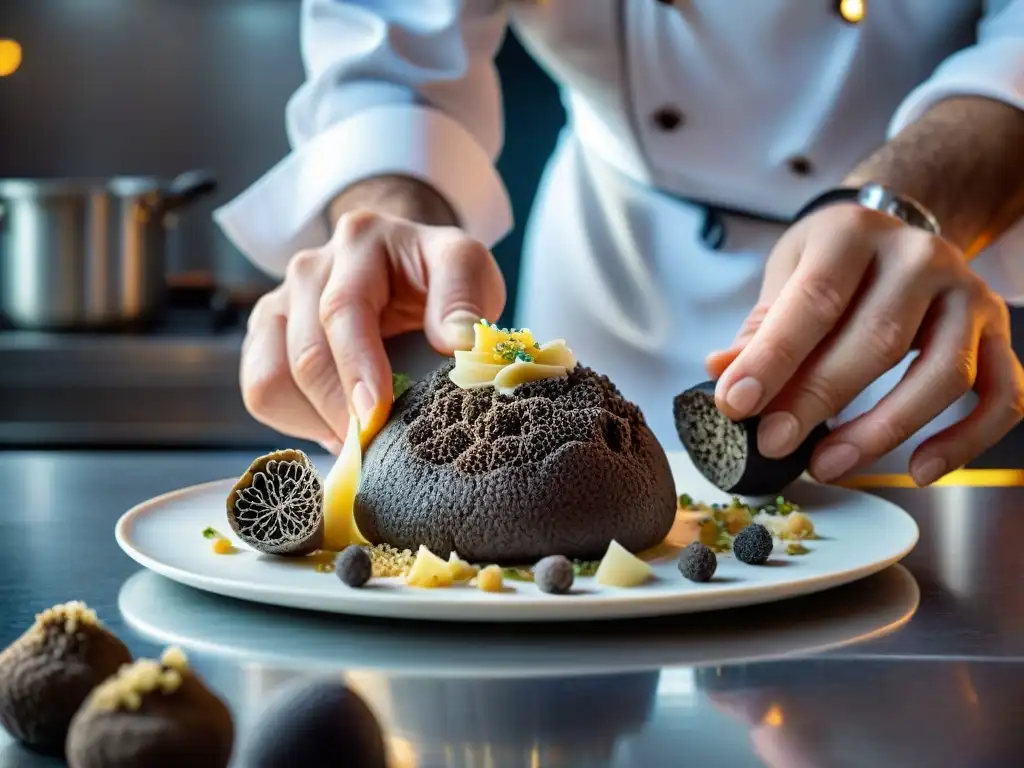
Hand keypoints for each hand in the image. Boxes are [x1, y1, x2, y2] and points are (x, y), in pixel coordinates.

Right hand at [240, 209, 504, 451]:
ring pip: (272, 378)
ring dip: (317, 420)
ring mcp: (279, 301)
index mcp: (361, 241)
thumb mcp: (468, 269)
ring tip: (362, 437)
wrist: (405, 269)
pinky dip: (298, 422)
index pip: (344, 309)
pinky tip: (338, 425)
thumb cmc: (437, 276)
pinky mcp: (267, 336)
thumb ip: (466, 298)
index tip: (375, 414)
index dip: (357, 366)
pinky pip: (261, 391)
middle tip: (376, 446)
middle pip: (307, 353)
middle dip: (340, 409)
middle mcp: (310, 267)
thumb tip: (457, 342)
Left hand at [705, 203, 1023, 485]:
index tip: (737, 404)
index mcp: (854, 233)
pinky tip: (920, 471)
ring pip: (945, 373)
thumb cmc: (831, 263)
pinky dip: (964, 441)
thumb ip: (761, 327)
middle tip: (774, 443)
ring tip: (827, 465)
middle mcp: (920, 256)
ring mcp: (968, 294)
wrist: (896, 234)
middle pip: (879, 338)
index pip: (815, 300)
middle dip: (819, 399)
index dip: (774, 357)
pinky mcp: (999, 334)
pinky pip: (1000, 397)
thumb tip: (723, 374)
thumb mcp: (787, 274)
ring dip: (883, 429)